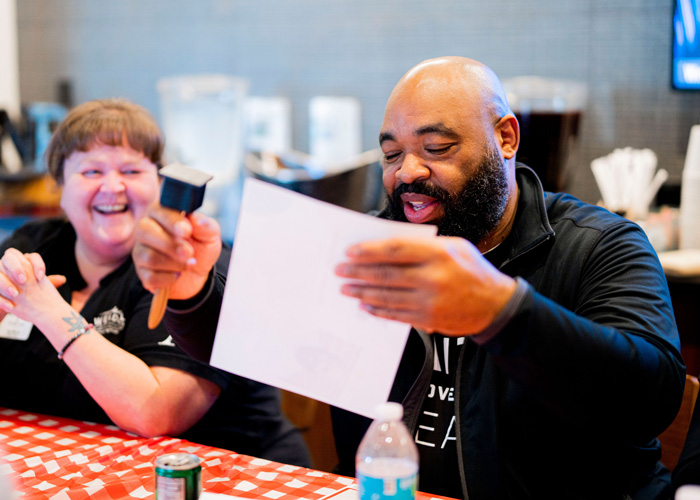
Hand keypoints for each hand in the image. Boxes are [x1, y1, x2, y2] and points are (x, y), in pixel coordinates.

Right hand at [0, 248, 66, 320]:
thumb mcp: (35, 289)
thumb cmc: (25, 296)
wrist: (10, 307)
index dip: (36, 263)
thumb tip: (63, 279)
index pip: (29, 255)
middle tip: (23, 280)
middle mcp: (7, 267)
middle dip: (16, 267)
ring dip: (5, 283)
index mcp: (21, 265)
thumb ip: (46, 282)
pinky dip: (1, 300)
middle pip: (9, 256)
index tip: (41, 278)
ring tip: (15, 294)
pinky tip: (11, 307)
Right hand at [133, 203, 221, 299]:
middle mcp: (146, 229)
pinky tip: (178, 274)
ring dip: (174, 263)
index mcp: (162, 214)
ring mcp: (141, 251)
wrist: (199, 274)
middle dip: (169, 244)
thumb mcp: (210, 236)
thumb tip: (198, 220)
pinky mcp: (142, 272)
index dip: (172, 221)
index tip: (187, 231)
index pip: (159, 211)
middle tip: (189, 252)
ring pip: (148, 256)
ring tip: (189, 264)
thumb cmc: (201, 248)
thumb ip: (206, 226)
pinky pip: (150, 276)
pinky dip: (168, 278)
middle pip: (144, 230)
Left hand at [335, 236, 516, 334]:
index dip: (369, 250)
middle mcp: (433, 277)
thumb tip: (386, 247)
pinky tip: (365, 304)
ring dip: (362, 291)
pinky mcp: (428, 320)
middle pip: (386, 273)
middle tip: (339, 270)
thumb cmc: (471, 270)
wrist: (496, 306)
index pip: (395, 249)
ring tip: (345, 288)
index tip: (349, 251)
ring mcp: (430, 301)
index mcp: (438, 253)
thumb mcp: (454, 247)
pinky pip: (396, 314)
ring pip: (387, 295)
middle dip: (358, 272)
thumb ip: (423, 246)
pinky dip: (378, 309)